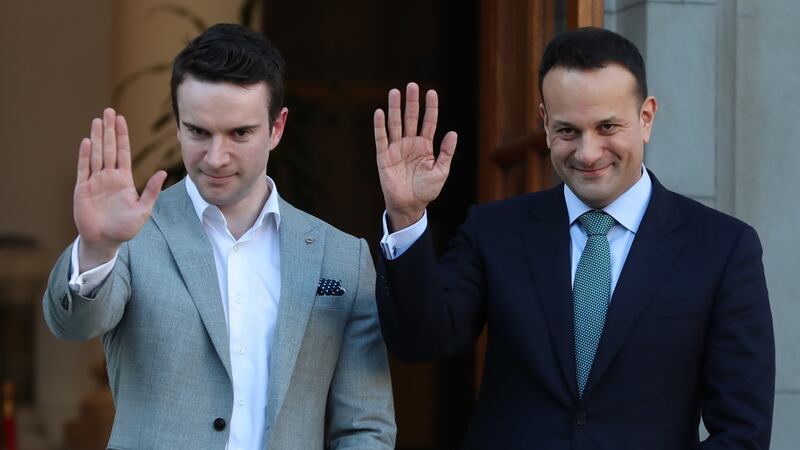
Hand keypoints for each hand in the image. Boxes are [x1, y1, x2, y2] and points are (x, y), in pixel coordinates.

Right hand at [74, 108, 166, 271]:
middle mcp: (109, 177)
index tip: (121, 119)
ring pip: (96, 154)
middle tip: (108, 111)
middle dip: (108, 130)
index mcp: (124, 180)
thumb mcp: (143, 210)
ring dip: (96, 137)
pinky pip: (84, 169)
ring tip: (97, 120)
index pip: (123, 152)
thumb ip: (151, 191)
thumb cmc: (125, 228)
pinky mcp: (83, 189)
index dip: (121, 136)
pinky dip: (85, 156)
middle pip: (108, 148)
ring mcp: (95, 182)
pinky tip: (87, 142)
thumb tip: (163, 172)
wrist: (105, 241)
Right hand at [374, 83, 457, 229]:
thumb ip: (446, 152)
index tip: (431, 92)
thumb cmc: (426, 190)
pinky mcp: (384, 156)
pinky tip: (379, 112)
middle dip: (412, 102)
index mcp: (425, 146)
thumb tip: (453, 133)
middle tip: (412, 85)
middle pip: (411, 118)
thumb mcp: (441, 171)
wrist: (410, 205)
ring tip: (394, 92)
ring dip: (395, 108)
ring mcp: (396, 149)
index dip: (430, 108)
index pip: (428, 122)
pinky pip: (381, 138)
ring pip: (395, 124)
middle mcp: (410, 144)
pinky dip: (380, 126)